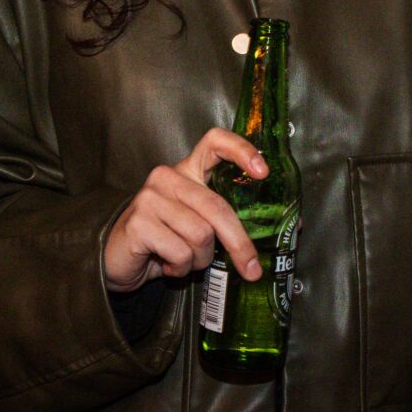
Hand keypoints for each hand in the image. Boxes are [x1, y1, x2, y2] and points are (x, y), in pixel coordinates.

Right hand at [102, 128, 270, 293]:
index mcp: (188, 171)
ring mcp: (150, 197)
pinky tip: (166, 264)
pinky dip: (180, 268)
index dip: (242, 150)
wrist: (119, 260)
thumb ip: (231, 219)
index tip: (263, 171)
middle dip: (239, 243)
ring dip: (199, 259)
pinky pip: (180, 251)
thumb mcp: (200, 224)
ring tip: (184, 260)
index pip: (215, 142)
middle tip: (251, 270)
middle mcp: (168, 177)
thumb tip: (292, 227)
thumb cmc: (166, 240)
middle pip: (217, 206)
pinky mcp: (139, 222)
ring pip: (201, 234)